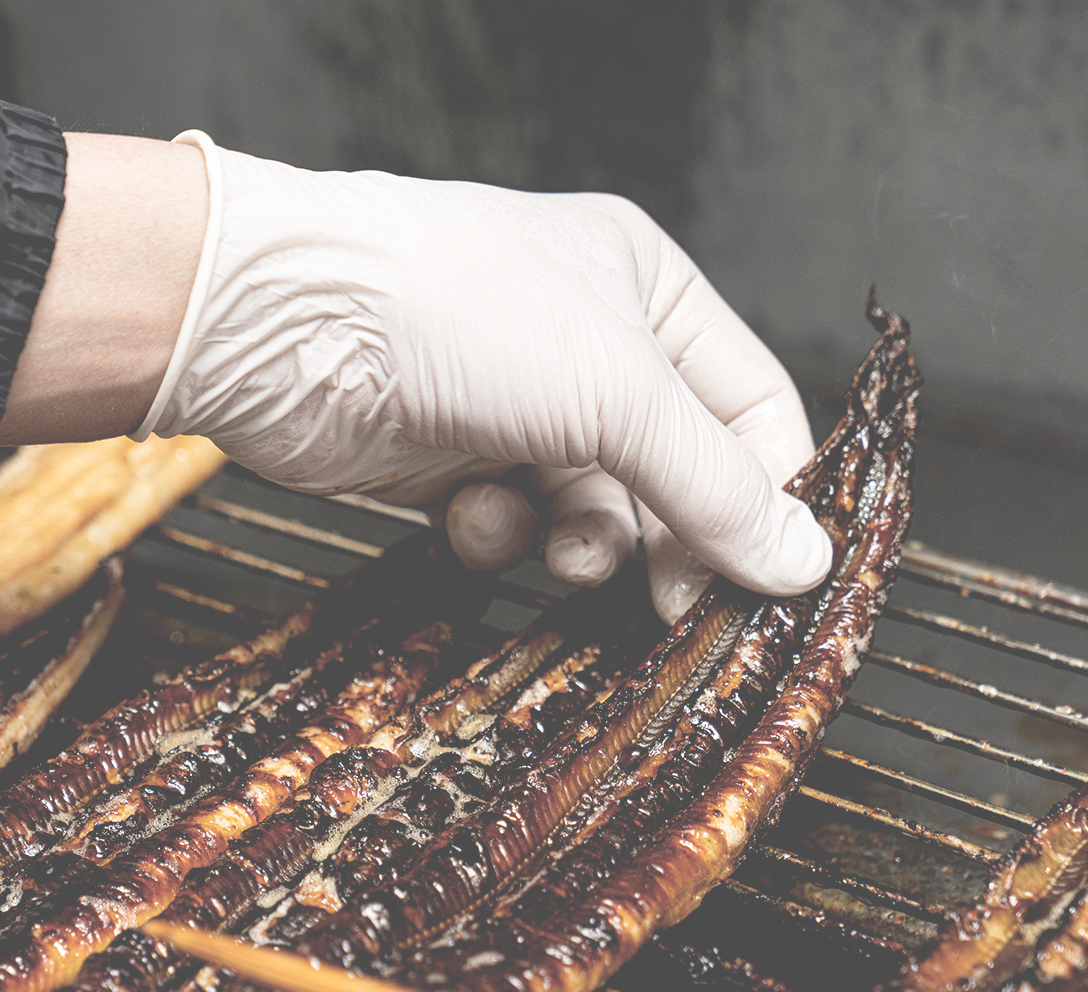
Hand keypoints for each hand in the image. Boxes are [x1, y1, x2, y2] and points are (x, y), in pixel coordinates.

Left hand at [0, 132, 828, 620]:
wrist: (282, 327)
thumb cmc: (454, 311)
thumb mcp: (616, 393)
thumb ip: (715, 486)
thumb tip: (805, 562)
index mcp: (649, 293)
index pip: (752, 410)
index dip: (767, 497)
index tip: (768, 579)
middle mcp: (589, 346)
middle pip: (674, 475)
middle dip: (669, 538)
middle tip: (670, 602)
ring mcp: (515, 407)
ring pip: (593, 512)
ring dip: (584, 543)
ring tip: (563, 549)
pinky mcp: (450, 463)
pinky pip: (512, 524)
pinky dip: (500, 533)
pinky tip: (472, 514)